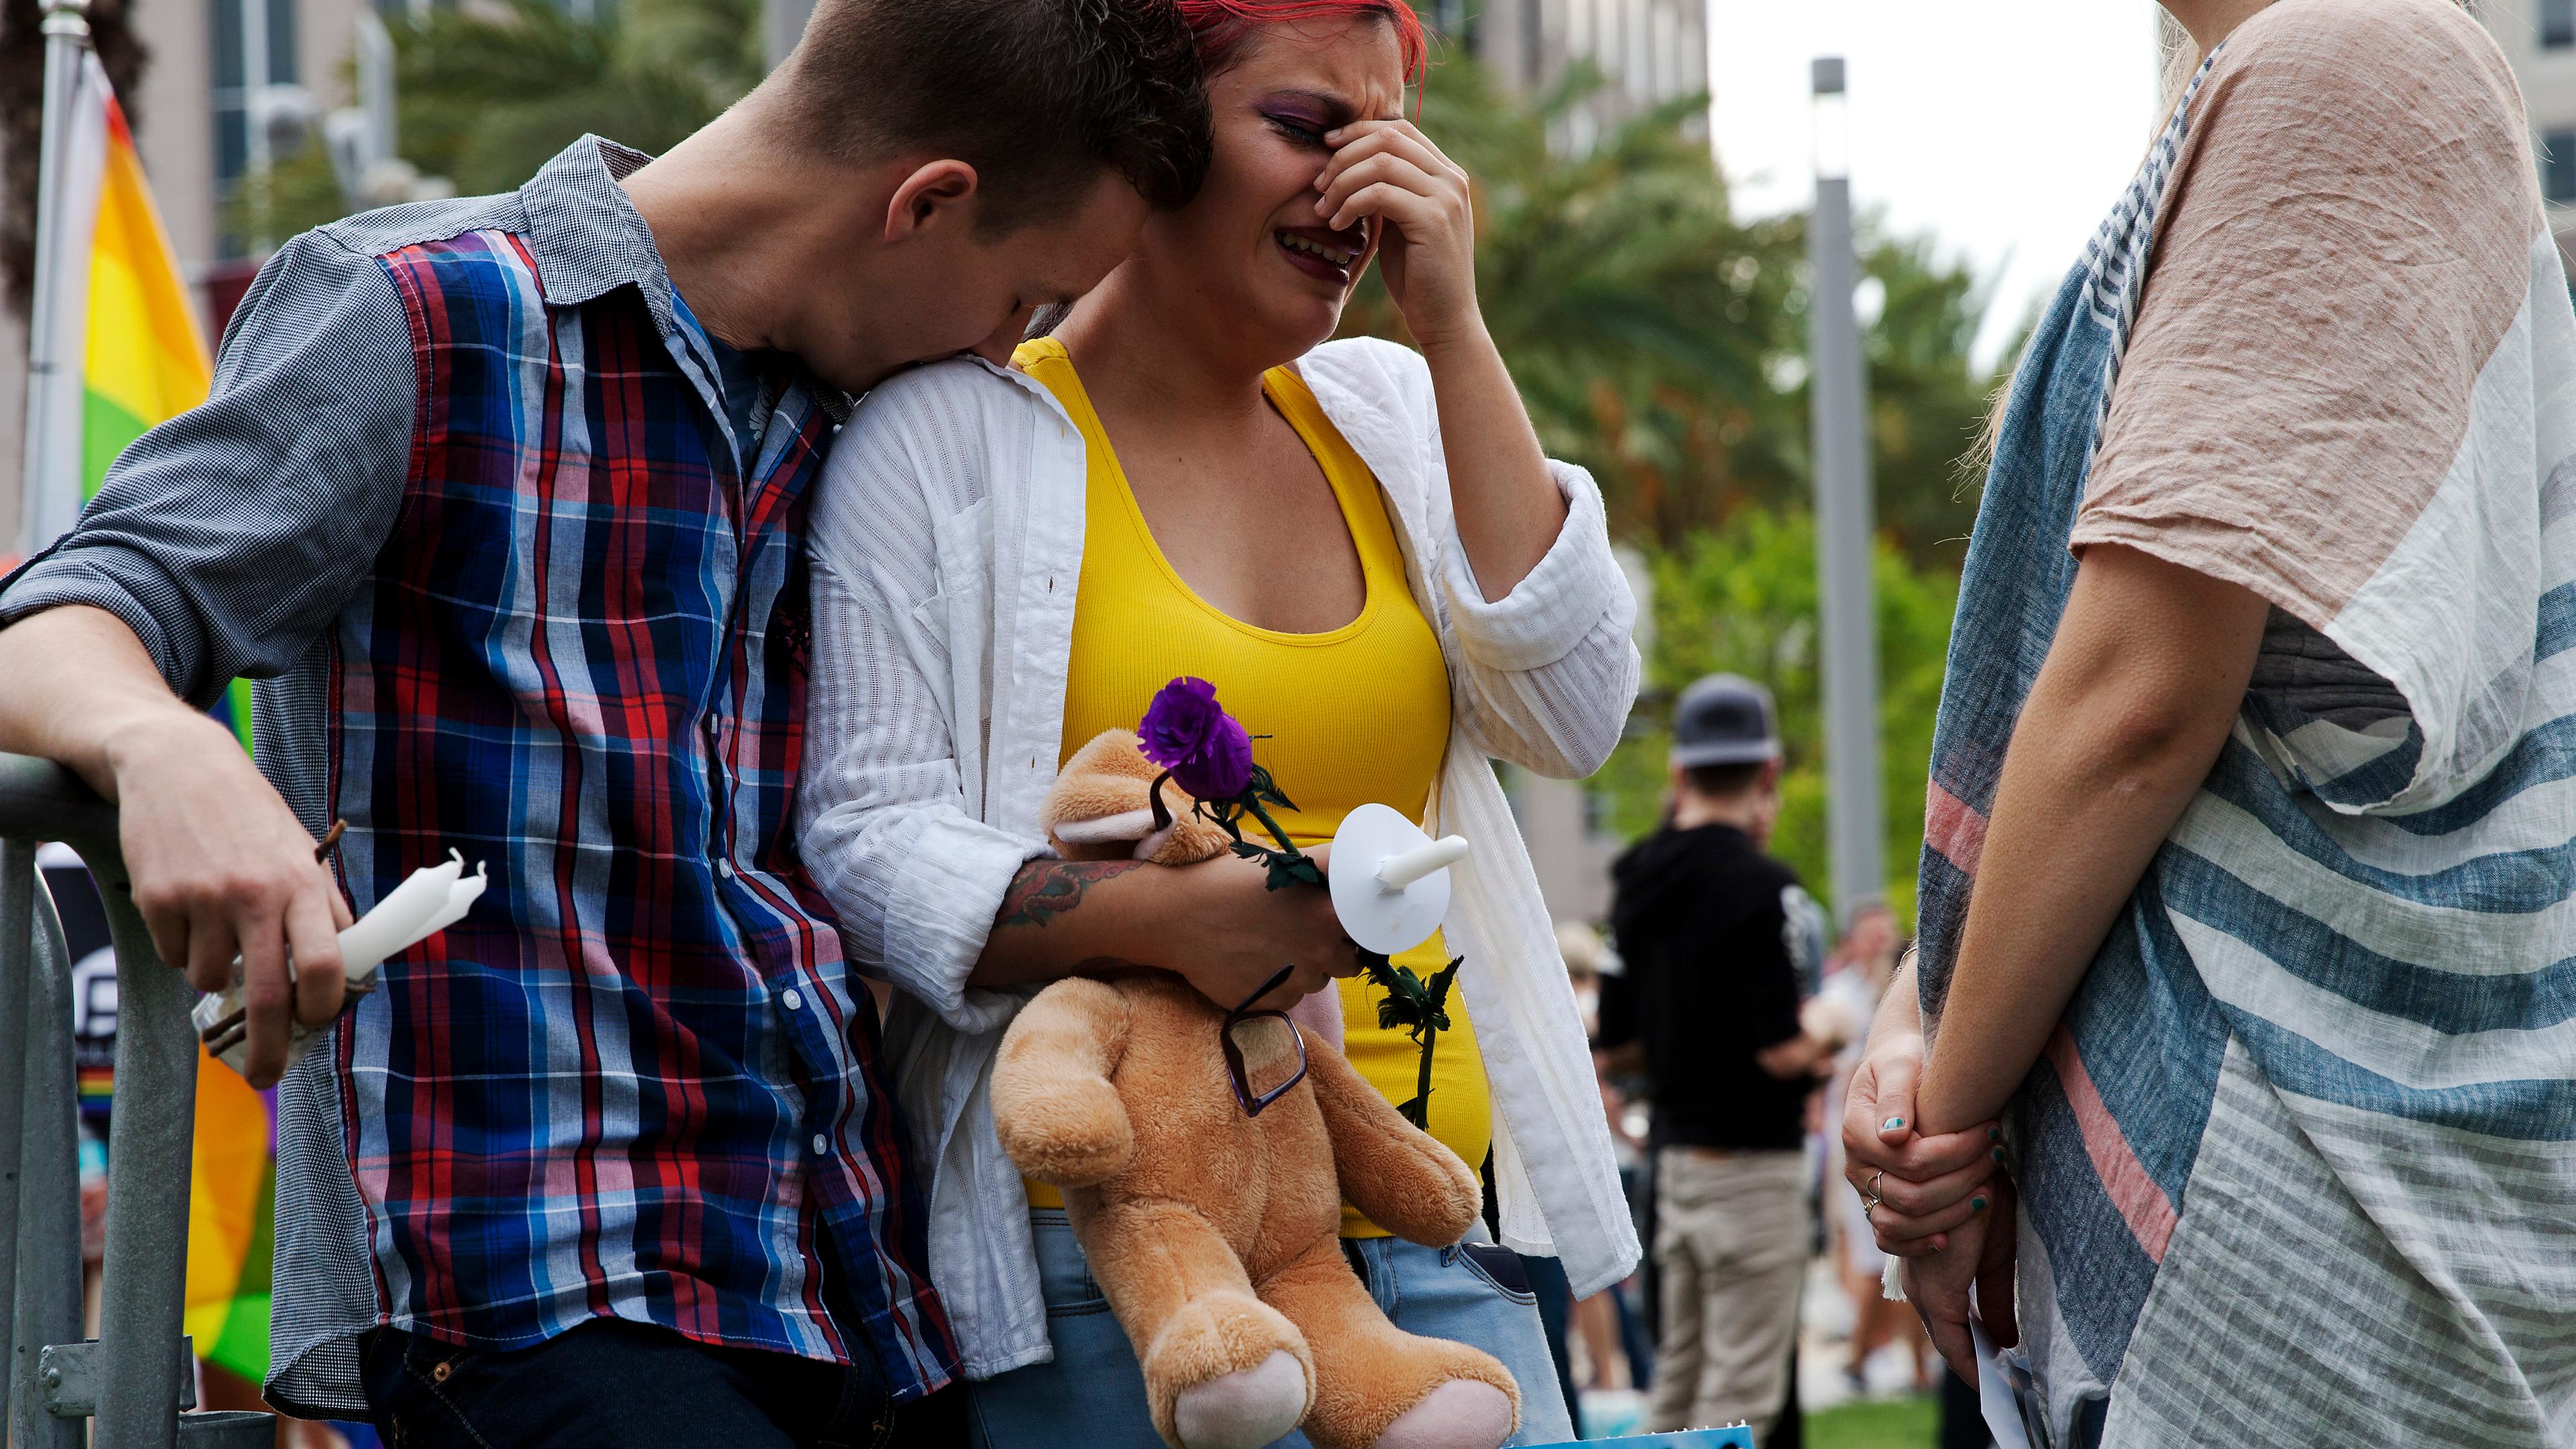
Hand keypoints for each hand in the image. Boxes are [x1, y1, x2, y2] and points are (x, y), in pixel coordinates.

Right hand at [105, 712, 351, 1087]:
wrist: (177, 766)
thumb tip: (350, 971)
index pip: (327, 964)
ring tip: (221, 929)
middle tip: (268, 1077)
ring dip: (218, 976)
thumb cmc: (250, 815)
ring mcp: (202, 900)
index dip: (325, 1008)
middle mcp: (254, 895)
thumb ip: (324, 908)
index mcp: (302, 884)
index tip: (318, 1026)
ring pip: (212, 980)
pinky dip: (184, 951)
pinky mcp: (157, 901)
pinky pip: (175, 957)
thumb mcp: (301, 852)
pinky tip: (189, 908)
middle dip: (271, 1049)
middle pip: (271, 996)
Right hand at [1157, 844, 1357, 1011]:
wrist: (1177, 917)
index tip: (1342, 922)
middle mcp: (1320, 953)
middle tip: (1301, 930)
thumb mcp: (1282, 863)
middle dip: (1332, 948)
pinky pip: (1290, 997)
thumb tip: (1356, 868)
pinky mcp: (1271, 1004)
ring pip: (1317, 980)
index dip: (1357, 926)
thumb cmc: (1229, 881)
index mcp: (1328, 915)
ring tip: (1270, 944)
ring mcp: (1296, 983)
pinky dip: (1280, 984)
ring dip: (1306, 967)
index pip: (1367, 930)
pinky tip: (1254, 963)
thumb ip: (1325, 869)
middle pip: (1348, 961)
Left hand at [1314, 120, 1479, 347]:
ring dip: (1342, 182)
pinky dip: (1351, 203)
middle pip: (1388, 138)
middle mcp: (1451, 179)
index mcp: (1446, 174)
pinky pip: (1380, 193)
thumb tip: (1351, 165)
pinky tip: (1338, 224)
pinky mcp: (1433, 220)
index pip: (1399, 130)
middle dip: (1344, 155)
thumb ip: (1388, 192)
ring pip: (1381, 163)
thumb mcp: (1400, 224)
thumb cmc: (1418, 277)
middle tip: (1318, 183)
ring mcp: (1446, 198)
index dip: (1359, 131)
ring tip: (1324, 208)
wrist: (1445, 320)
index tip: (1327, 148)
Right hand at [1842, 1027, 1997, 1256]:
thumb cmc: (1901, 1063)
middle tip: (1998, 1155)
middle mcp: (1855, 1165)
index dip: (1957, 1153)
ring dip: (1951, 1214)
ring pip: (1901, 1224)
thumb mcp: (1899, 1064)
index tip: (1991, 1131)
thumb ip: (1896, 1095)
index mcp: (1855, 1129)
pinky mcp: (1875, 1205)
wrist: (1893, 1073)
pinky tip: (1951, 1236)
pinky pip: (1888, 1239)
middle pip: (1911, 1196)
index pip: (1911, 1159)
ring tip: (1988, 1191)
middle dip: (1963, 1180)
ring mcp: (1864, 1189)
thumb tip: (1894, 1136)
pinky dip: (1918, 1244)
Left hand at [1900, 1169, 2019, 1379]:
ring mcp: (1924, 1289)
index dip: (1970, 1350)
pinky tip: (1988, 1381)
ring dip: (1972, 1367)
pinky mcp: (1936, 1291)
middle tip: (2001, 1390)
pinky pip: (1951, 1340)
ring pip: (1946, 1343)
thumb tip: (2005, 1339)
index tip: (1995, 1375)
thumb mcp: (1996, 1252)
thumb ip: (1996, 1297)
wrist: (1966, 1164)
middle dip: (1972, 1364)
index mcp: (1932, 1271)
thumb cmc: (1979, 1196)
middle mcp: (1920, 1283)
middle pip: (1945, 1338)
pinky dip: (1969, 1363)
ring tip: (2001, 1390)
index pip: (1948, 1324)